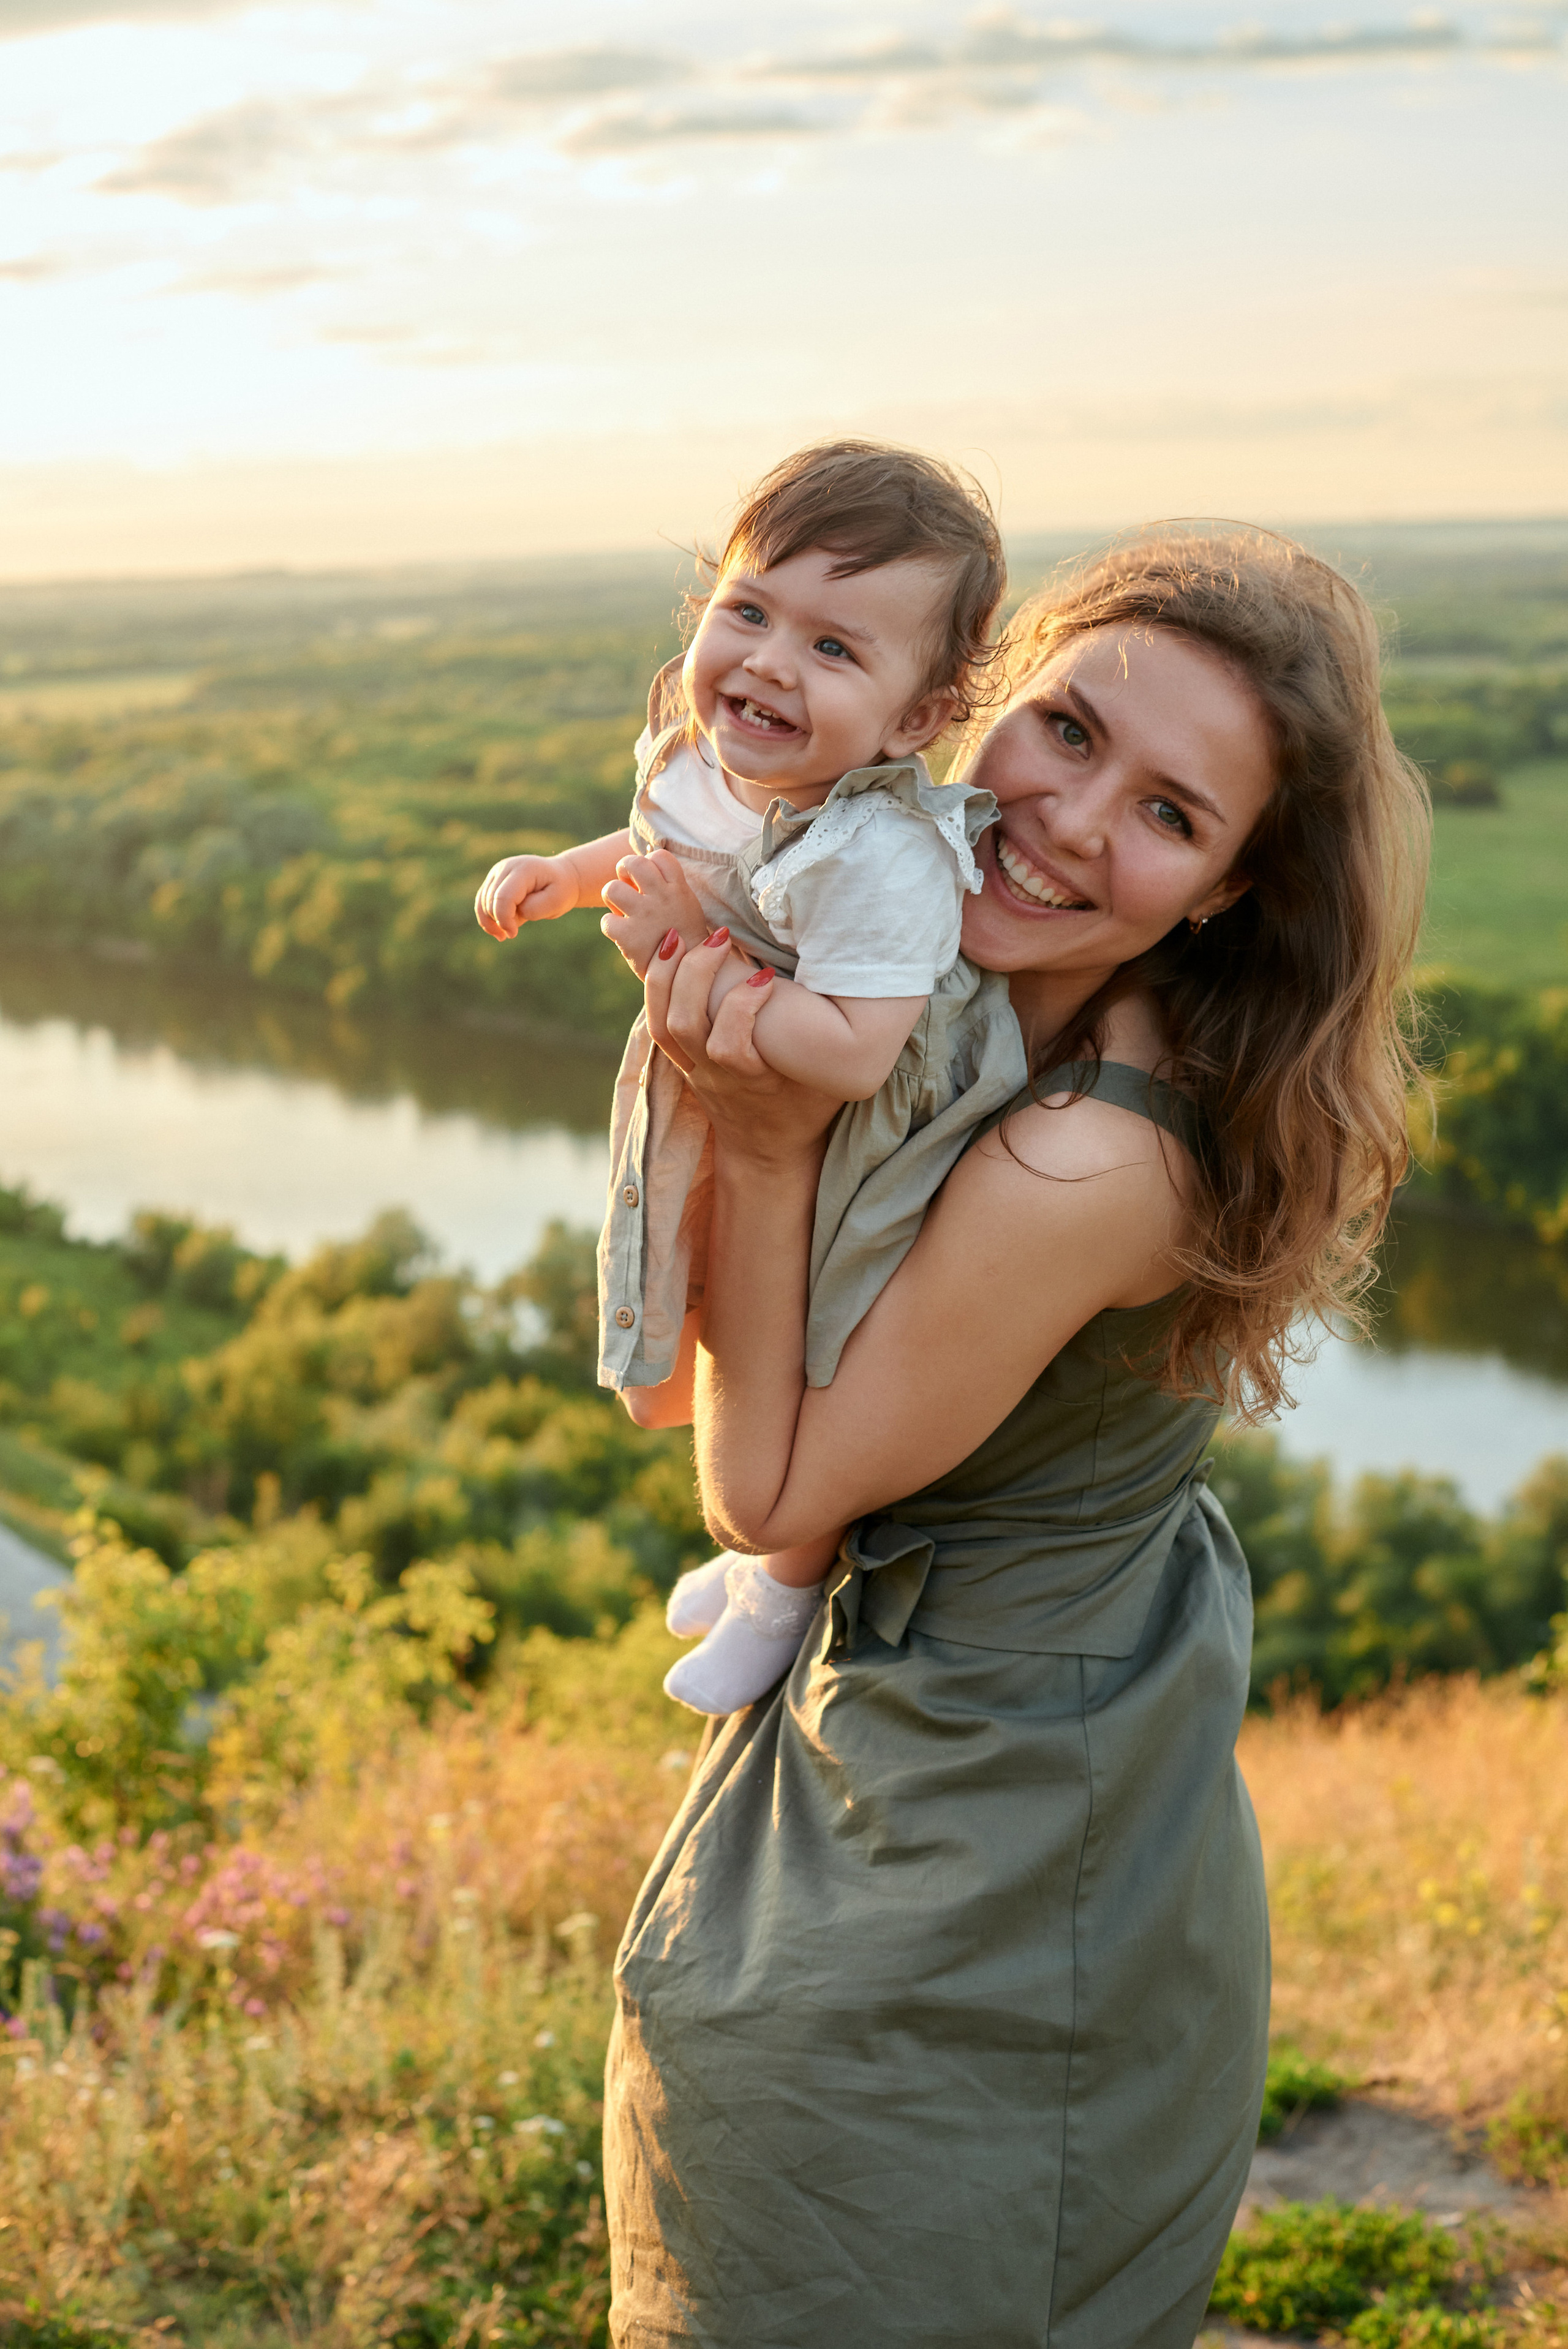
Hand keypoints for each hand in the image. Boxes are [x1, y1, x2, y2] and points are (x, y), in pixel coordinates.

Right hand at [475, 854, 576, 939]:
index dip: (504, 920)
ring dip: (492, 921)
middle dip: (500, 921)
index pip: (503, 897)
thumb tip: (513, 914)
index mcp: (523, 869)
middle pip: (490, 901)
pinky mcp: (493, 881)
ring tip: (506, 934)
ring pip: (483, 903)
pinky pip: (481, 903)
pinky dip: (487, 919)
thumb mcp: (557, 902)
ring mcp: (497, 872)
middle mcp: (506, 867)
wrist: (561, 877)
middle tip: (514, 932)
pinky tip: (498, 931)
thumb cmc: (561, 890)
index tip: (513, 934)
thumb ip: (535, 909)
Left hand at [600, 849, 711, 979]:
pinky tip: (622, 935)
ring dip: (612, 898)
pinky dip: (610, 927)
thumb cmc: (688, 942)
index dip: (649, 862)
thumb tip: (649, 872)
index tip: (649, 879)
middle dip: (624, 870)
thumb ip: (670, 890)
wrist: (693, 975)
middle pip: (633, 863)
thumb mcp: (688, 908)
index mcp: (678, 889)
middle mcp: (661, 897)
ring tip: (621, 910)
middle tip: (627, 886)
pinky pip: (606, 921)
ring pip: (612, 888)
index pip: (659, 856)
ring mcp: (644, 916)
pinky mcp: (630, 937)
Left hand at [645, 931, 842, 1165]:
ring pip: (662, 1024)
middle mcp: (717, 1076)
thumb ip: (830, 1040)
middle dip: (696, 974)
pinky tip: (668, 954)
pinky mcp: (680, 1063)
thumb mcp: (827, 1079)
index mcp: (755, 1081)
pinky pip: (655, 1026)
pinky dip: (656, 987)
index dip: (739, 1008)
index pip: (729, 1047)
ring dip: (666, 975)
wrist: (767, 1150)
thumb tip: (859, 983)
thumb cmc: (807, 1105)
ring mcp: (693, 1070)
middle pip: (685, 1025)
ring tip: (680, 935)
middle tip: (720, 937)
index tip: (766, 977)